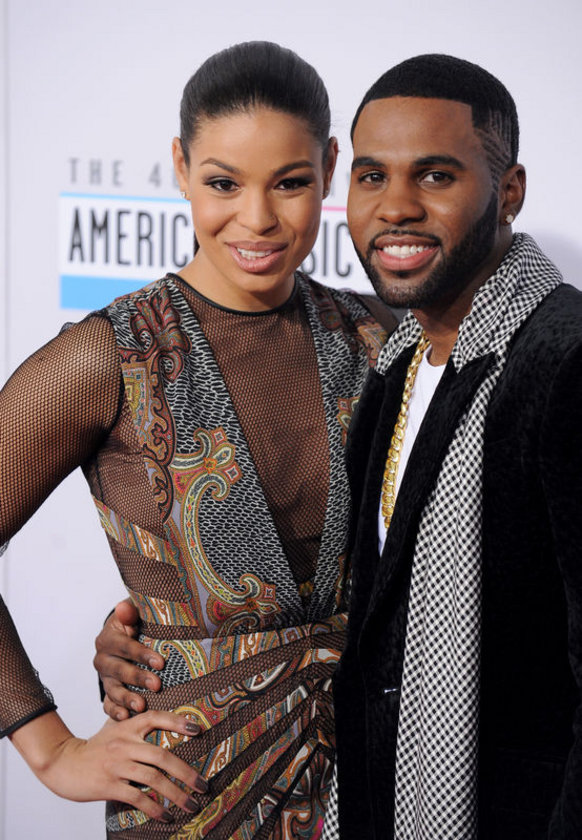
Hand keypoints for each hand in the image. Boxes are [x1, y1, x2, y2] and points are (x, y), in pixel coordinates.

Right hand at [11, 710, 206, 822]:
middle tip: (204, 784)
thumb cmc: (94, 747)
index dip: (178, 721)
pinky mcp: (109, 785)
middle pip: (162, 756)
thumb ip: (135, 725)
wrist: (63, 763)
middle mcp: (124, 744)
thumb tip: (163, 721)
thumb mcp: (113, 728)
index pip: (156, 717)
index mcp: (127, 726)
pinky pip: (137, 797)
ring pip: (153, 779)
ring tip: (192, 804)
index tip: (198, 729)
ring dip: (176, 794)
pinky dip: (155, 808)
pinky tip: (166, 816)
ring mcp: (117, 765)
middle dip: (186, 773)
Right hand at [94, 600, 164, 719]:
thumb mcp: (133, 615)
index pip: (125, 647)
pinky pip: (108, 704)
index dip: (142, 654)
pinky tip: (126, 717)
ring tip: (142, 706)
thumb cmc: (135, 625)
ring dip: (127, 698)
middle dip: (138, 678)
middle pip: (120, 670)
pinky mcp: (108, 692)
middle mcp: (103, 660)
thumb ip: (130, 612)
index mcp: (107, 639)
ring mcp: (105, 679)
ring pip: (113, 690)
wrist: (127, 638)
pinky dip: (115, 712)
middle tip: (157, 685)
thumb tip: (123, 607)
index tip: (161, 662)